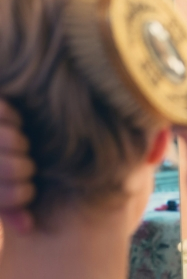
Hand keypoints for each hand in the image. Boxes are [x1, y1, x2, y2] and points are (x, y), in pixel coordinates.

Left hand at [0, 101, 34, 232]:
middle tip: (23, 166)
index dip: (23, 195)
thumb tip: (29, 227)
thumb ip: (7, 209)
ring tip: (17, 145)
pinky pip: (6, 112)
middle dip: (23, 168)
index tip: (26, 190)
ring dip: (19, 143)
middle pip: (14, 168)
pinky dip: (13, 118)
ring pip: (12, 140)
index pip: (9, 196)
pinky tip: (11, 124)